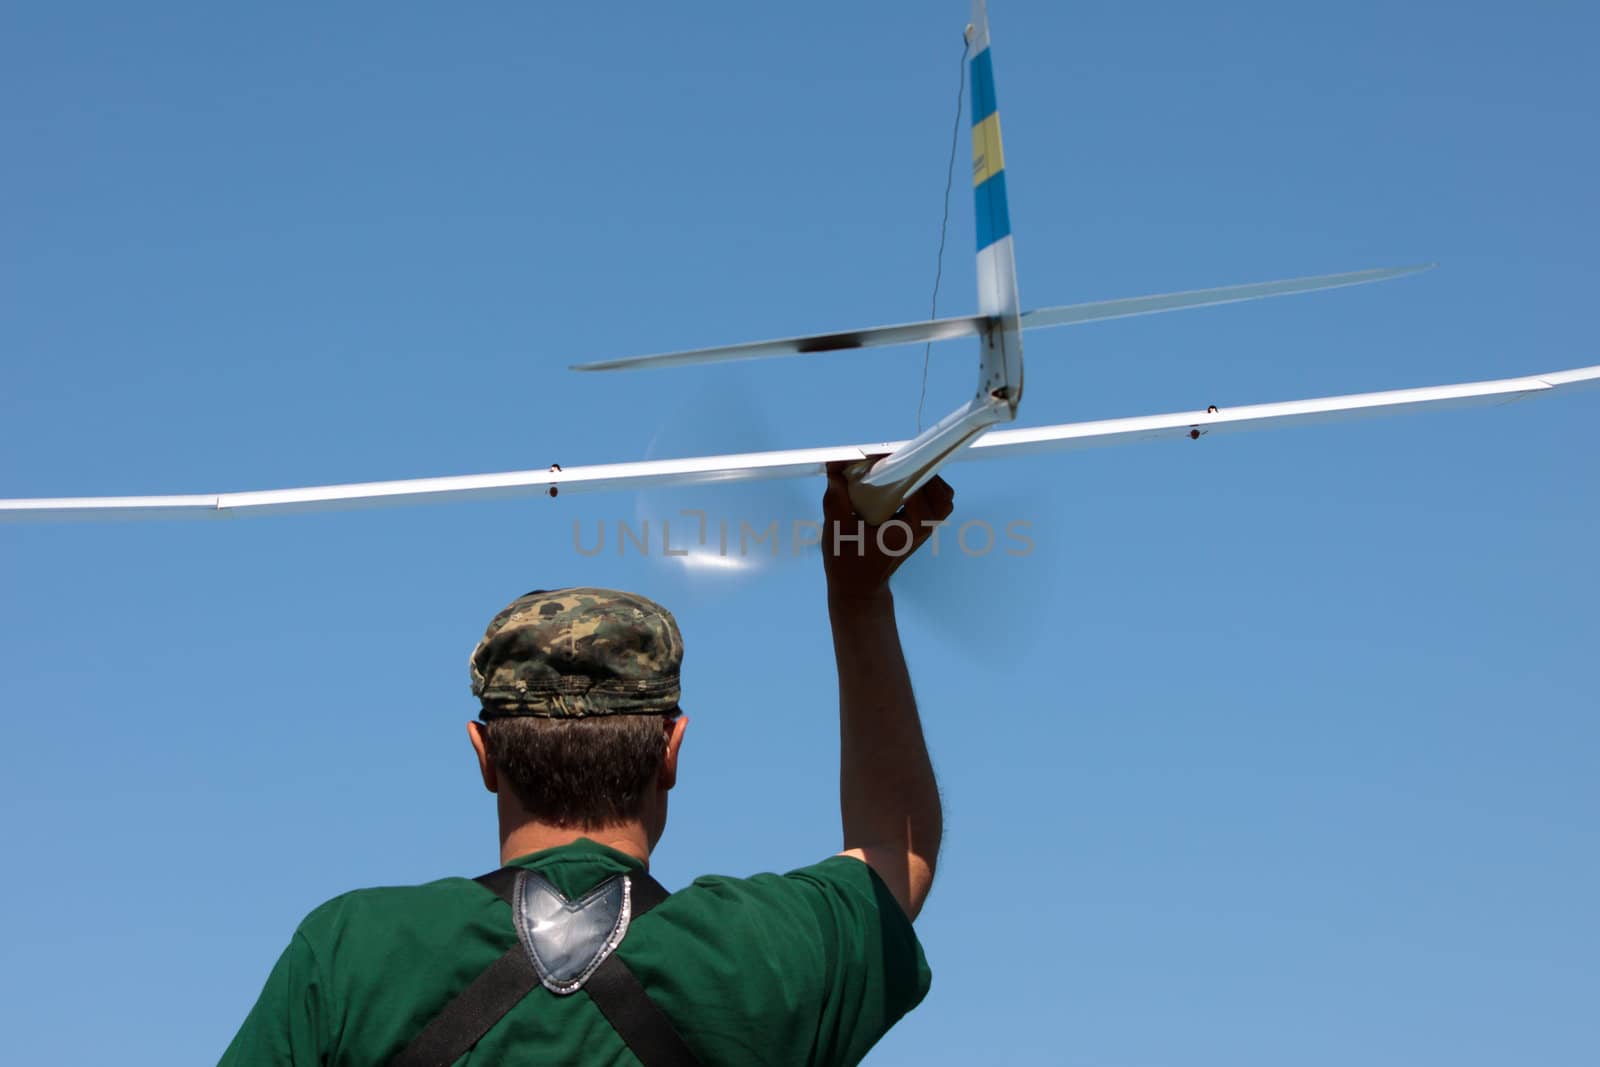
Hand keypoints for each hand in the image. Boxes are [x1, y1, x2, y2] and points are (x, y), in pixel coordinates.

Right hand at [821, 461, 955, 603]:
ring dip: (926, 481)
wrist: (859, 589)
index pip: (920, 497)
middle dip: (922, 474)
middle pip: (941, 496)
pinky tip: (901, 484)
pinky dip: (924, 490)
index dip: (907, 473)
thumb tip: (835, 468)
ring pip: (942, 500)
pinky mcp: (919, 529)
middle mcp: (920, 531)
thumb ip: (836, 498)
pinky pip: (934, 504)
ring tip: (901, 472)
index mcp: (904, 532)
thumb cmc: (848, 563)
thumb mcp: (836, 530)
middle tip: (897, 464)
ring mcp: (923, 531)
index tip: (887, 463)